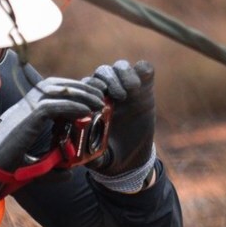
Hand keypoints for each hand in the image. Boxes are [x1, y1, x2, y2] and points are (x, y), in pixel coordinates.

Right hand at [0, 75, 108, 203]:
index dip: (71, 90)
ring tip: (98, 101)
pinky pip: (54, 105)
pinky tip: (87, 111)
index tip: (89, 99)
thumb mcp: (31, 167)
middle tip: (99, 95)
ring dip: (80, 93)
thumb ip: (51, 168)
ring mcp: (24, 110)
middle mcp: (24, 106)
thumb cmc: (1, 168)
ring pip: (56, 90)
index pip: (49, 91)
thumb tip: (69, 174)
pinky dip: (72, 105)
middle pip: (55, 84)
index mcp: (24, 113)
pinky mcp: (27, 118)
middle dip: (80, 86)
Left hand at [86, 59, 156, 178]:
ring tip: (131, 91)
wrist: (132, 158)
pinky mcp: (145, 86)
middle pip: (102, 73)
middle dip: (108, 81)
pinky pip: (143, 69)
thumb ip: (89, 153)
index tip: (99, 103)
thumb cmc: (109, 154)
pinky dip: (142, 70)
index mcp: (90, 103)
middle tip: (119, 96)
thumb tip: (80, 150)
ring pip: (119, 67)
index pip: (85, 86)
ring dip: (123, 74)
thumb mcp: (97, 157)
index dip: (90, 89)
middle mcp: (107, 92)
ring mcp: (126, 87)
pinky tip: (141, 86)